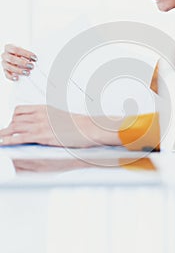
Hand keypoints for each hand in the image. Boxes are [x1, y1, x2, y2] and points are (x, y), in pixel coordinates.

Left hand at [0, 105, 121, 147]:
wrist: (88, 128)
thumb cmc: (78, 124)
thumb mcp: (60, 116)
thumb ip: (48, 119)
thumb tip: (42, 125)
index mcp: (44, 109)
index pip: (21, 110)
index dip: (13, 118)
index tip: (11, 124)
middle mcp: (39, 115)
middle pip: (15, 119)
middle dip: (8, 127)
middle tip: (4, 134)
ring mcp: (40, 125)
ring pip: (14, 127)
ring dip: (4, 134)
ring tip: (0, 139)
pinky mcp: (42, 136)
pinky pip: (19, 138)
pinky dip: (9, 141)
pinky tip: (4, 144)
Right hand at [1, 44, 36, 80]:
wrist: (16, 57)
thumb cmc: (21, 53)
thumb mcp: (24, 51)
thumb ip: (27, 54)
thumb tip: (34, 59)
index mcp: (9, 47)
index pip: (16, 49)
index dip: (26, 54)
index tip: (34, 58)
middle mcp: (5, 55)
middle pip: (12, 59)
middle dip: (22, 63)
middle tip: (31, 66)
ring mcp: (4, 63)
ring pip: (9, 67)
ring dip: (19, 71)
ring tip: (27, 73)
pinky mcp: (5, 71)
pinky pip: (7, 74)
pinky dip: (11, 77)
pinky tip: (17, 78)